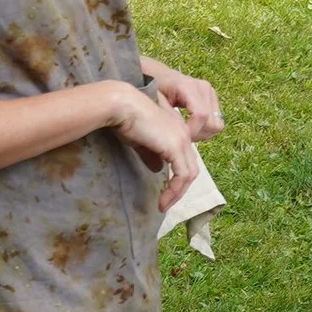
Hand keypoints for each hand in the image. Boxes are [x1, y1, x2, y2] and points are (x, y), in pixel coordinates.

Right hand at [105, 76, 201, 208]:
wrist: (122, 106)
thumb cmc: (126, 119)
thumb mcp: (140, 141)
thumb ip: (151, 155)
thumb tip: (158, 170)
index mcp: (177, 130)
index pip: (184, 158)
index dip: (177, 177)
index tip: (164, 192)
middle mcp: (184, 134)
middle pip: (190, 168)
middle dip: (179, 188)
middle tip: (165, 202)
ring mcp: (182, 140)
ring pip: (189, 174)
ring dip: (177, 193)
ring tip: (163, 205)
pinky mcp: (176, 146)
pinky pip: (182, 176)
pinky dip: (175, 191)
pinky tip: (162, 201)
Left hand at [141, 61, 223, 139]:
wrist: (156, 74)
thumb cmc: (152, 87)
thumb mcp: (156, 103)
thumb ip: (169, 118)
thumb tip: (180, 137)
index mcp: (188, 87)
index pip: (201, 115)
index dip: (193, 131)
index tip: (180, 137)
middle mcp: (203, 88)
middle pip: (212, 123)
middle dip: (198, 135)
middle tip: (182, 137)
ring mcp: (209, 92)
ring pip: (217, 124)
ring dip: (203, 133)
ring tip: (187, 132)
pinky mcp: (212, 97)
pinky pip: (216, 120)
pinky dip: (205, 128)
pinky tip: (191, 126)